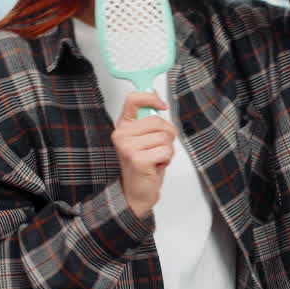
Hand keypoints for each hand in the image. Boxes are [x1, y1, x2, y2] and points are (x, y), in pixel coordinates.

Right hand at [111, 91, 175, 219]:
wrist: (137, 192)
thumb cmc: (144, 165)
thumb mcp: (147, 138)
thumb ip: (150, 118)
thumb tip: (156, 96)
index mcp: (124, 126)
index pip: (133, 99)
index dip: (151, 98)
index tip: (162, 106)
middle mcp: (122, 135)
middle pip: (157, 120)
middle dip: (168, 135)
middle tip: (158, 148)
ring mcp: (128, 147)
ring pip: (165, 136)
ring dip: (168, 149)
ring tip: (156, 158)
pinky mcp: (137, 159)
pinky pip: (166, 150)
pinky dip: (167, 159)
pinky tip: (156, 165)